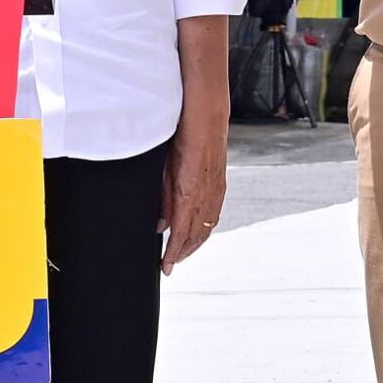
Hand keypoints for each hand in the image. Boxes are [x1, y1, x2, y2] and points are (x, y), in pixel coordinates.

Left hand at [160, 108, 225, 272]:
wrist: (207, 115)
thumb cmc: (183, 136)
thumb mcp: (165, 169)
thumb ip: (164, 199)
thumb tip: (160, 224)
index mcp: (190, 193)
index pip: (181, 234)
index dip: (172, 254)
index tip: (165, 267)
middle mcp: (207, 196)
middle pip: (195, 236)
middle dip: (183, 253)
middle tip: (170, 264)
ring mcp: (216, 191)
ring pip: (207, 228)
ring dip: (195, 243)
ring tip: (183, 253)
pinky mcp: (221, 185)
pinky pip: (214, 215)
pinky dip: (205, 229)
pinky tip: (199, 231)